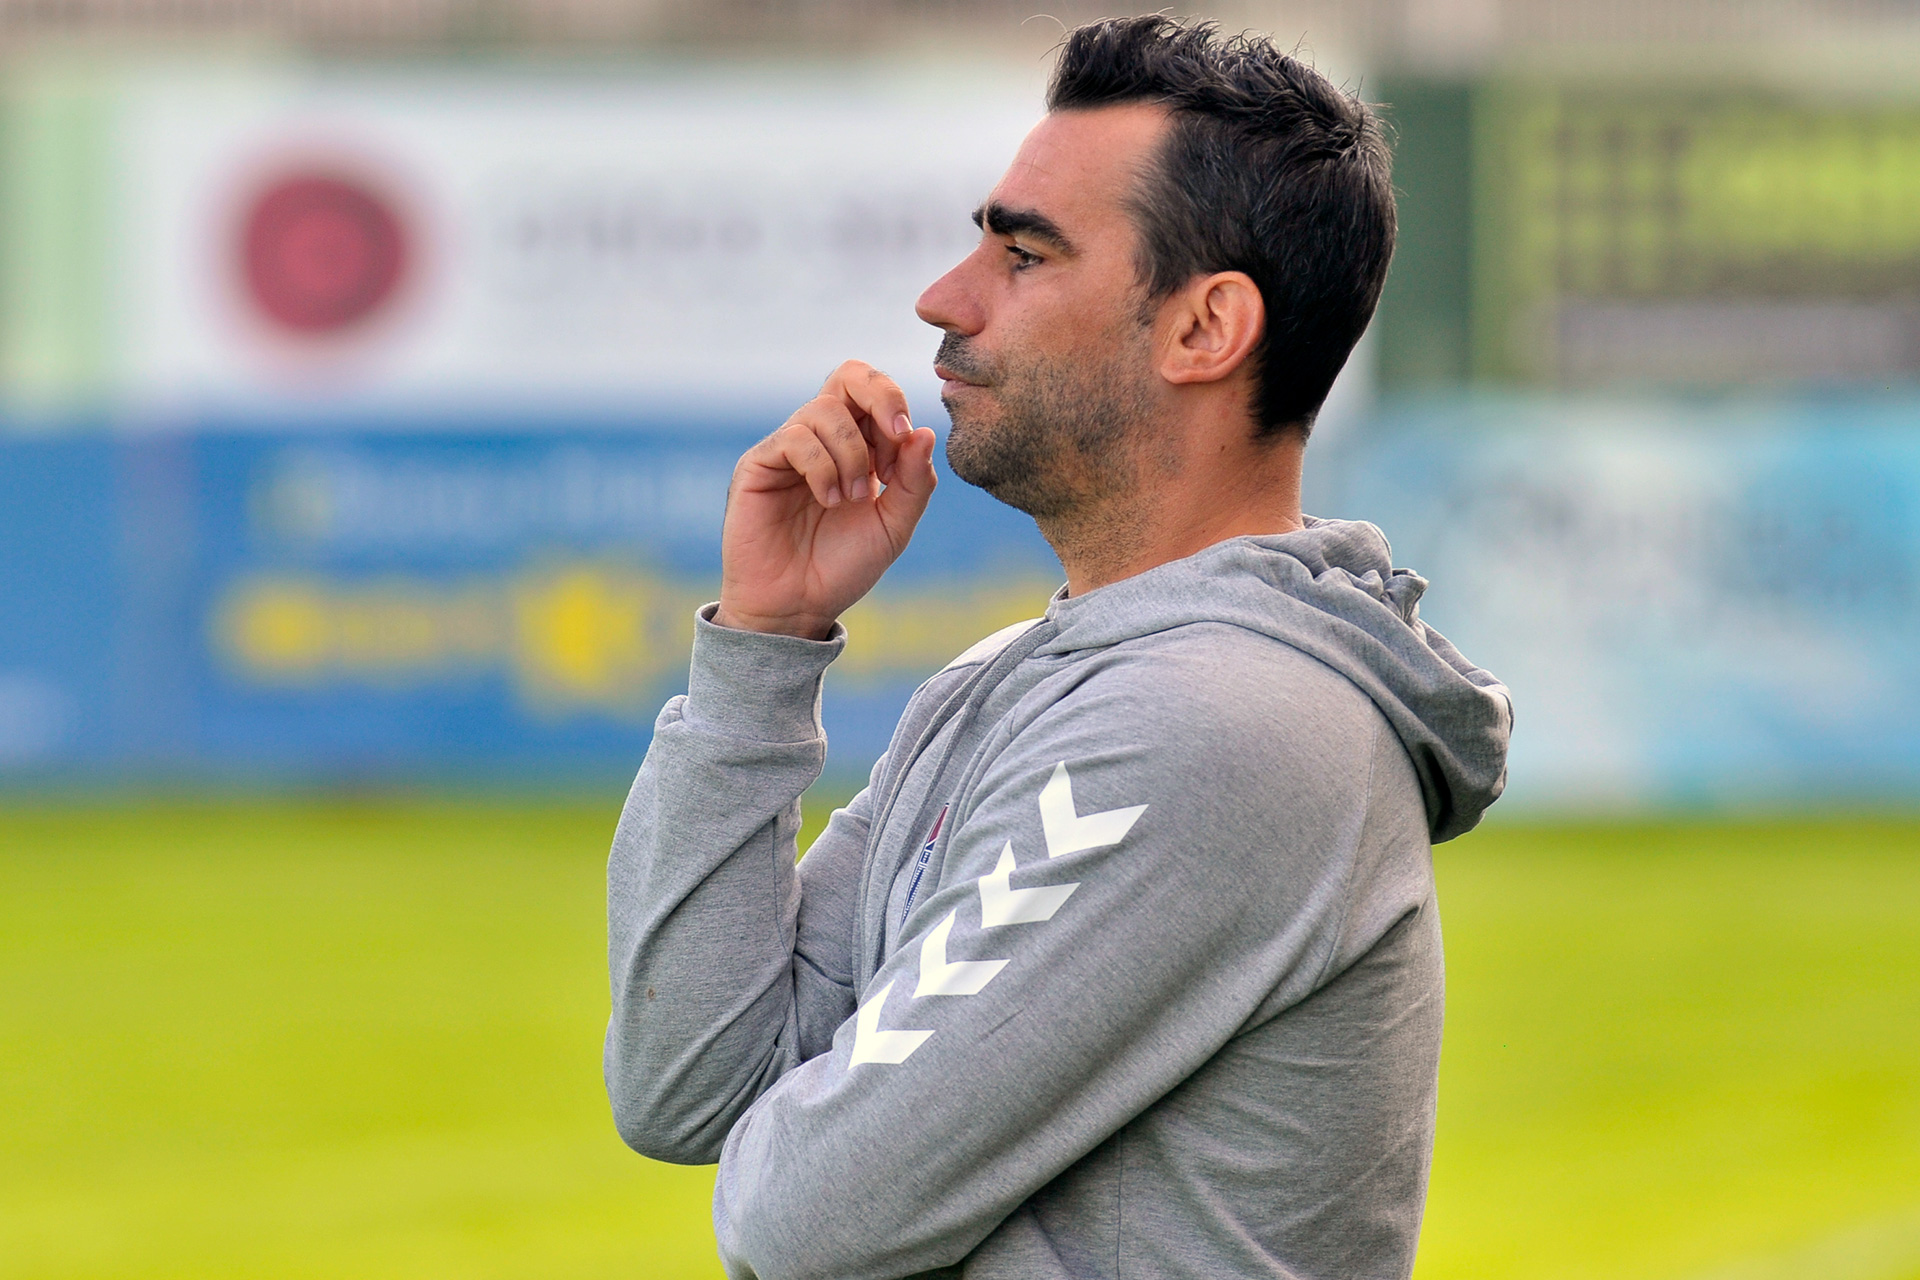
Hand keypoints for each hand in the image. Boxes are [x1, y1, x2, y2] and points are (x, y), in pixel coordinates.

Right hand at [714, 361, 938, 639]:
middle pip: (848, 376)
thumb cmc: (842, 567)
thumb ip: (915, 482)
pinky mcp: (759, 464)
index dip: (895, 408)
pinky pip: (795, 438)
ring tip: (851, 499)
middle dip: (880, 397)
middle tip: (893, 437)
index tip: (904, 453)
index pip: (874, 392)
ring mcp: (788, 448)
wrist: (797, 606)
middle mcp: (822, 439)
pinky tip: (828, 501)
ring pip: (824, 411)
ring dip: (851, 455)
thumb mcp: (894, 527)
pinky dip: (822, 468)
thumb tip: (924, 433)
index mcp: (857, 445)